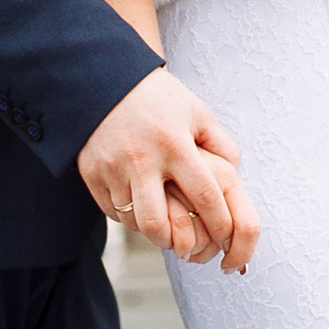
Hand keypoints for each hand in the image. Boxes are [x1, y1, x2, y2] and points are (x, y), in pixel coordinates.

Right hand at [79, 68, 260, 271]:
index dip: (220, 223)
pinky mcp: (91, 173)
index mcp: (175, 143)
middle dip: (176, 243)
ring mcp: (112, 167)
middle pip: (158, 224)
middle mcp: (142, 158)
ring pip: (133, 222)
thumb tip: (237, 181)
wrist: (108, 80)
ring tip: (165, 224)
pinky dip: (128, 216)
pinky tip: (140, 205)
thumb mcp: (198, 113)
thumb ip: (222, 147)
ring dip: (151, 231)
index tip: (228, 238)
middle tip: (187, 248)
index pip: (205, 195)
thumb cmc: (162, 100)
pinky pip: (112, 212)